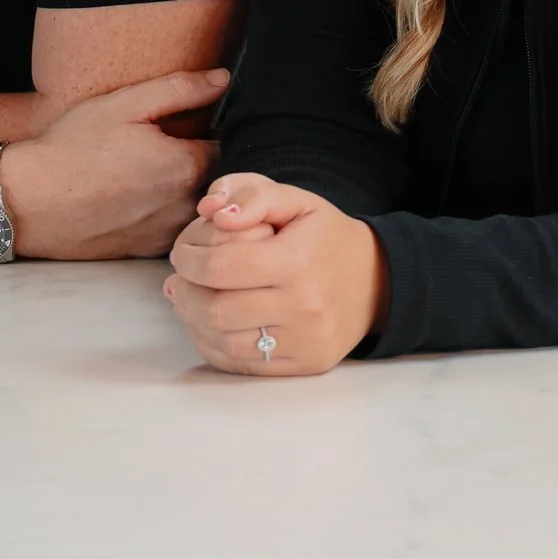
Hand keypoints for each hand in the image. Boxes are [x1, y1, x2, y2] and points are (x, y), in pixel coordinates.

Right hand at [0, 69, 228, 260]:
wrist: (29, 201)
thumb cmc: (72, 148)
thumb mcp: (124, 105)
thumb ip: (180, 90)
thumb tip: (222, 80)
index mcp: (187, 166)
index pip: (227, 145)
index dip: (208, 133)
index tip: (186, 129)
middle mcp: (186, 205)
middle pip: (215, 179)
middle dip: (199, 164)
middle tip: (161, 152)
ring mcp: (167, 233)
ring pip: (196, 207)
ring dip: (183, 193)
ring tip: (145, 177)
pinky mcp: (148, 251)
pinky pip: (173, 229)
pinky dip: (163, 216)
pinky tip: (134, 202)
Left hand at [164, 175, 386, 374]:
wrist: (377, 282)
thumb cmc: (326, 238)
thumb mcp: (298, 201)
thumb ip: (253, 193)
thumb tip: (212, 210)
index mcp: (297, 261)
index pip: (219, 266)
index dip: (188, 258)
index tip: (182, 252)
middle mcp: (303, 306)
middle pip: (215, 309)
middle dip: (185, 292)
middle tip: (179, 279)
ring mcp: (304, 341)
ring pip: (223, 341)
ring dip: (194, 321)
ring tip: (190, 300)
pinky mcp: (304, 365)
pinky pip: (241, 365)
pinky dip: (214, 345)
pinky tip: (210, 325)